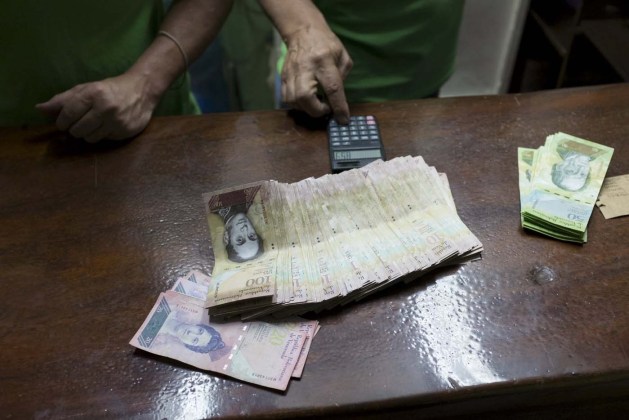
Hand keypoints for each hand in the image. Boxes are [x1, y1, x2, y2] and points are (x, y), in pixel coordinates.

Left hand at [36, 73, 157, 142]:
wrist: (141, 91)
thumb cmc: (109, 89)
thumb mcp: (85, 89)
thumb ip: (63, 99)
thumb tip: (39, 109)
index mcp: (93, 94)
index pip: (68, 113)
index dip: (62, 121)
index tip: (63, 122)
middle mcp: (105, 108)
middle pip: (77, 130)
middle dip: (75, 128)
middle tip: (81, 122)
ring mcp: (116, 121)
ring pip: (90, 138)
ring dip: (88, 133)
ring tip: (94, 124)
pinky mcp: (124, 132)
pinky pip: (104, 139)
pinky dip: (102, 134)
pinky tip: (107, 126)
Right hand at [282, 26, 352, 123]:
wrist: (303, 31)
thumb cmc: (326, 43)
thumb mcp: (342, 55)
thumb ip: (342, 77)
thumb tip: (338, 98)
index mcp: (324, 60)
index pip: (332, 88)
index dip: (338, 107)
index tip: (343, 119)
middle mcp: (305, 67)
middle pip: (306, 97)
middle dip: (317, 110)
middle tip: (326, 108)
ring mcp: (291, 73)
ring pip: (293, 100)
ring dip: (307, 109)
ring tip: (316, 103)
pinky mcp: (284, 77)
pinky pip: (286, 99)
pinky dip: (297, 105)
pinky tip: (306, 101)